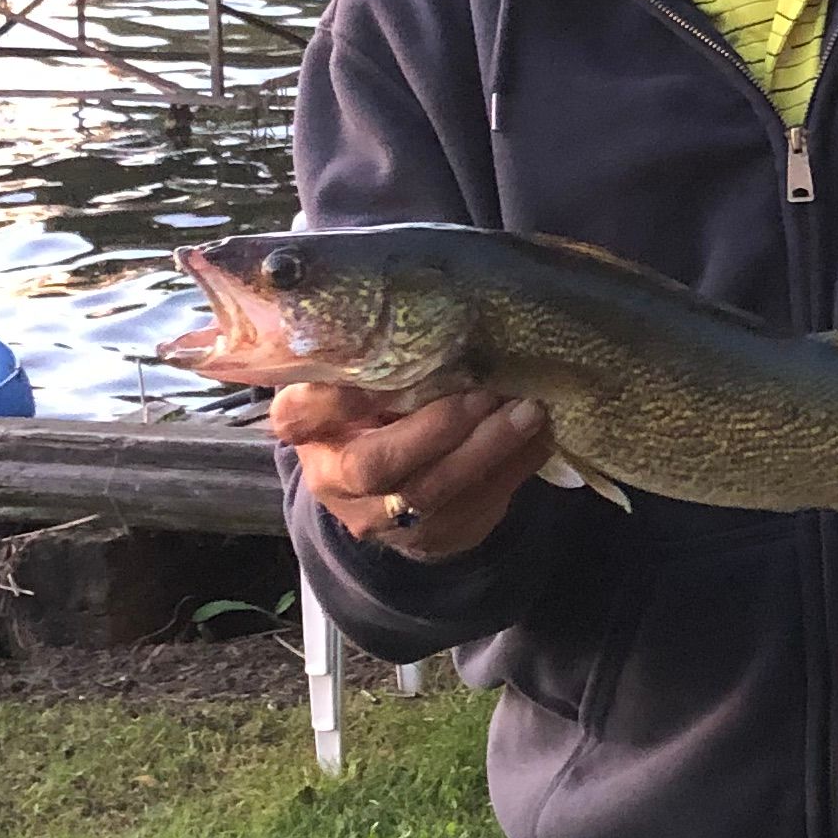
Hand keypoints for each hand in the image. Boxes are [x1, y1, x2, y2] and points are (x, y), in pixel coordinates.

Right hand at [271, 382, 553, 562]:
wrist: (384, 492)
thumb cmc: (371, 412)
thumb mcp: (353, 384)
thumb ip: (369, 358)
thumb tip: (419, 300)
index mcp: (307, 432)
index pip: (299, 415)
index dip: (335, 397)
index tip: (378, 367)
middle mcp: (334, 481)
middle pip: (376, 465)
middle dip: (436, 428)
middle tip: (484, 392)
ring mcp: (381, 519)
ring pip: (434, 492)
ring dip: (487, 448)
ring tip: (527, 409)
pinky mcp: (432, 536)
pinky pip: (478, 505)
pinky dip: (513, 467)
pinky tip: (538, 435)